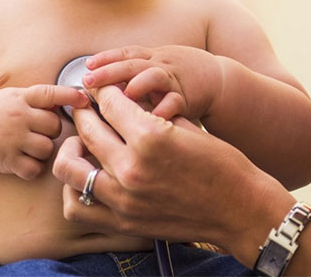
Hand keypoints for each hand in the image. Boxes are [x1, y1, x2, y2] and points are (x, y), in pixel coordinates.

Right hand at [0, 85, 86, 179]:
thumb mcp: (15, 96)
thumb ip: (39, 98)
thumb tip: (73, 98)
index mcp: (21, 98)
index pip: (50, 93)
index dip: (70, 96)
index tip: (84, 100)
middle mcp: (17, 117)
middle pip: (54, 126)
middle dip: (52, 130)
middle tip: (39, 131)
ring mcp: (12, 139)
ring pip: (47, 148)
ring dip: (44, 150)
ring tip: (31, 146)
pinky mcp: (7, 160)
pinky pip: (34, 168)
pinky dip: (34, 168)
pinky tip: (25, 160)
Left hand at [52, 85, 294, 261]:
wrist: (241, 211)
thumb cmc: (221, 164)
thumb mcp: (186, 126)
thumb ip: (149, 111)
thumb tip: (122, 98)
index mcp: (150, 137)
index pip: (109, 103)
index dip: (103, 90)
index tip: (99, 88)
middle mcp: (131, 168)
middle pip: (87, 129)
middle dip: (85, 111)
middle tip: (87, 107)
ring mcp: (124, 200)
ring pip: (70, 168)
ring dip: (71, 149)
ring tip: (81, 142)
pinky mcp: (123, 222)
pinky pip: (77, 206)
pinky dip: (74, 188)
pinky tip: (86, 176)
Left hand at [83, 45, 222, 119]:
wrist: (219, 80)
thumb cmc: (180, 76)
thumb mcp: (156, 67)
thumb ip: (132, 73)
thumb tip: (101, 84)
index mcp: (151, 58)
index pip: (125, 54)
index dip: (105, 58)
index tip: (87, 66)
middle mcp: (160, 65)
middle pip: (132, 64)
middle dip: (109, 72)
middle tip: (89, 81)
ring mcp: (174, 80)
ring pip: (153, 76)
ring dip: (137, 84)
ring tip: (121, 96)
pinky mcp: (188, 97)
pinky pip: (175, 101)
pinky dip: (163, 108)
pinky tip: (151, 117)